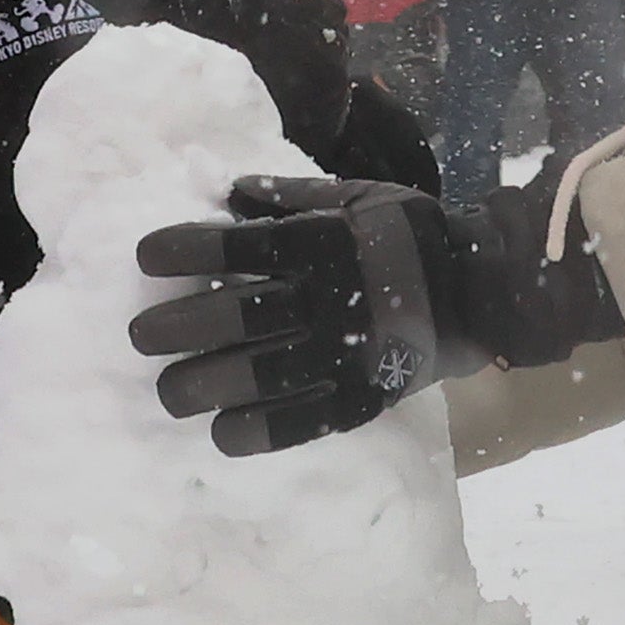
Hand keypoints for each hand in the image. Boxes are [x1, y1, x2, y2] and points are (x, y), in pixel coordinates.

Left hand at [132, 167, 617, 456]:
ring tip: (170, 392)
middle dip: (175, 327)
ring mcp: (342, 353)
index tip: (147, 258)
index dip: (184, 251)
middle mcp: (325, 298)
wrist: (482, 291)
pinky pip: (300, 422)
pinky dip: (255, 432)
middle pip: (232, 316)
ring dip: (201, 386)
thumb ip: (292, 196)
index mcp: (322, 242)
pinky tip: (223, 432)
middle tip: (143, 337)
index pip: (237, 247)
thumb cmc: (410, 235)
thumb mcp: (359, 195)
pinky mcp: (360, 398)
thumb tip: (228, 193)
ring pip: (255, 376)